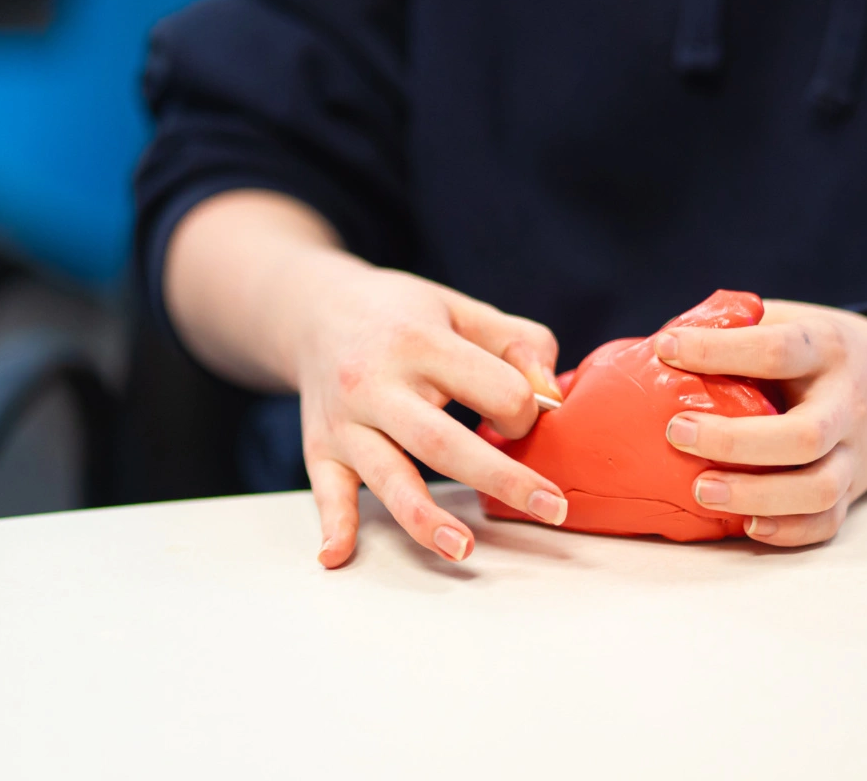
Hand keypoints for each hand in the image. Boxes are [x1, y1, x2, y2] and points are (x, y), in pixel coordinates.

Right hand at [295, 262, 568, 566]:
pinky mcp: (320, 449)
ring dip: (425, 518)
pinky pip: (326, 491)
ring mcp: (345, 421)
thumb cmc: (404, 316)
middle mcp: (375, 383)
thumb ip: (520, 344)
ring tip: (463, 550)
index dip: (525, 409)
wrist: (315, 310)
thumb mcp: (464, 311)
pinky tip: (336, 556)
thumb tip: (550, 398)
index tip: (525, 417)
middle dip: (502, 479)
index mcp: (420, 343)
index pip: (493, 388)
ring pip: (388, 475)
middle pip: (443, 442)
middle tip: (551, 508)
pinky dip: (332, 525)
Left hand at [653, 301, 866, 546]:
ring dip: (757, 495)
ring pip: (818, 487)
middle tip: (675, 432)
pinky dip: (787, 530)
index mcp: (825, 348)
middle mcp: (845, 403)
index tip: (666, 348)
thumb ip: (732, 329)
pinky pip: (826, 521)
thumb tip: (646, 349)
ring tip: (700, 491)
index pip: (777, 350)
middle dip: (734, 441)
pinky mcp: (853, 490)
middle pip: (804, 434)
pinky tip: (745, 526)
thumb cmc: (813, 352)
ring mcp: (853, 452)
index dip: (718, 350)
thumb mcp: (786, 320)